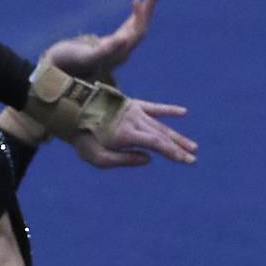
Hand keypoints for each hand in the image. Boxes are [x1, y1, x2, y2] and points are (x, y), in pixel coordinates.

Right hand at [41, 0, 159, 80]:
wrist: (54, 71)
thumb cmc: (66, 63)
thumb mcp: (84, 56)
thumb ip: (104, 51)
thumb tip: (125, 39)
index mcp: (117, 56)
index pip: (135, 35)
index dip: (139, 18)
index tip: (135, 0)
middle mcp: (119, 53)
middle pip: (140, 31)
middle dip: (147, 11)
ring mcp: (114, 49)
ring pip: (136, 29)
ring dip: (144, 11)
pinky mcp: (108, 45)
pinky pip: (127, 28)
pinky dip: (133, 16)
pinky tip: (134, 4)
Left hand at [71, 98, 197, 167]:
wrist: (72, 111)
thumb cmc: (82, 139)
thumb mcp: (97, 157)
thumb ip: (123, 160)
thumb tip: (148, 159)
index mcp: (126, 134)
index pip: (156, 144)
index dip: (173, 153)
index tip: (187, 161)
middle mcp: (133, 120)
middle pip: (162, 135)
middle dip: (179, 147)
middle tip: (193, 157)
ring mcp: (134, 110)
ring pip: (160, 124)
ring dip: (176, 135)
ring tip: (191, 146)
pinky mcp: (132, 104)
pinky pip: (154, 107)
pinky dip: (168, 110)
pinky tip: (183, 112)